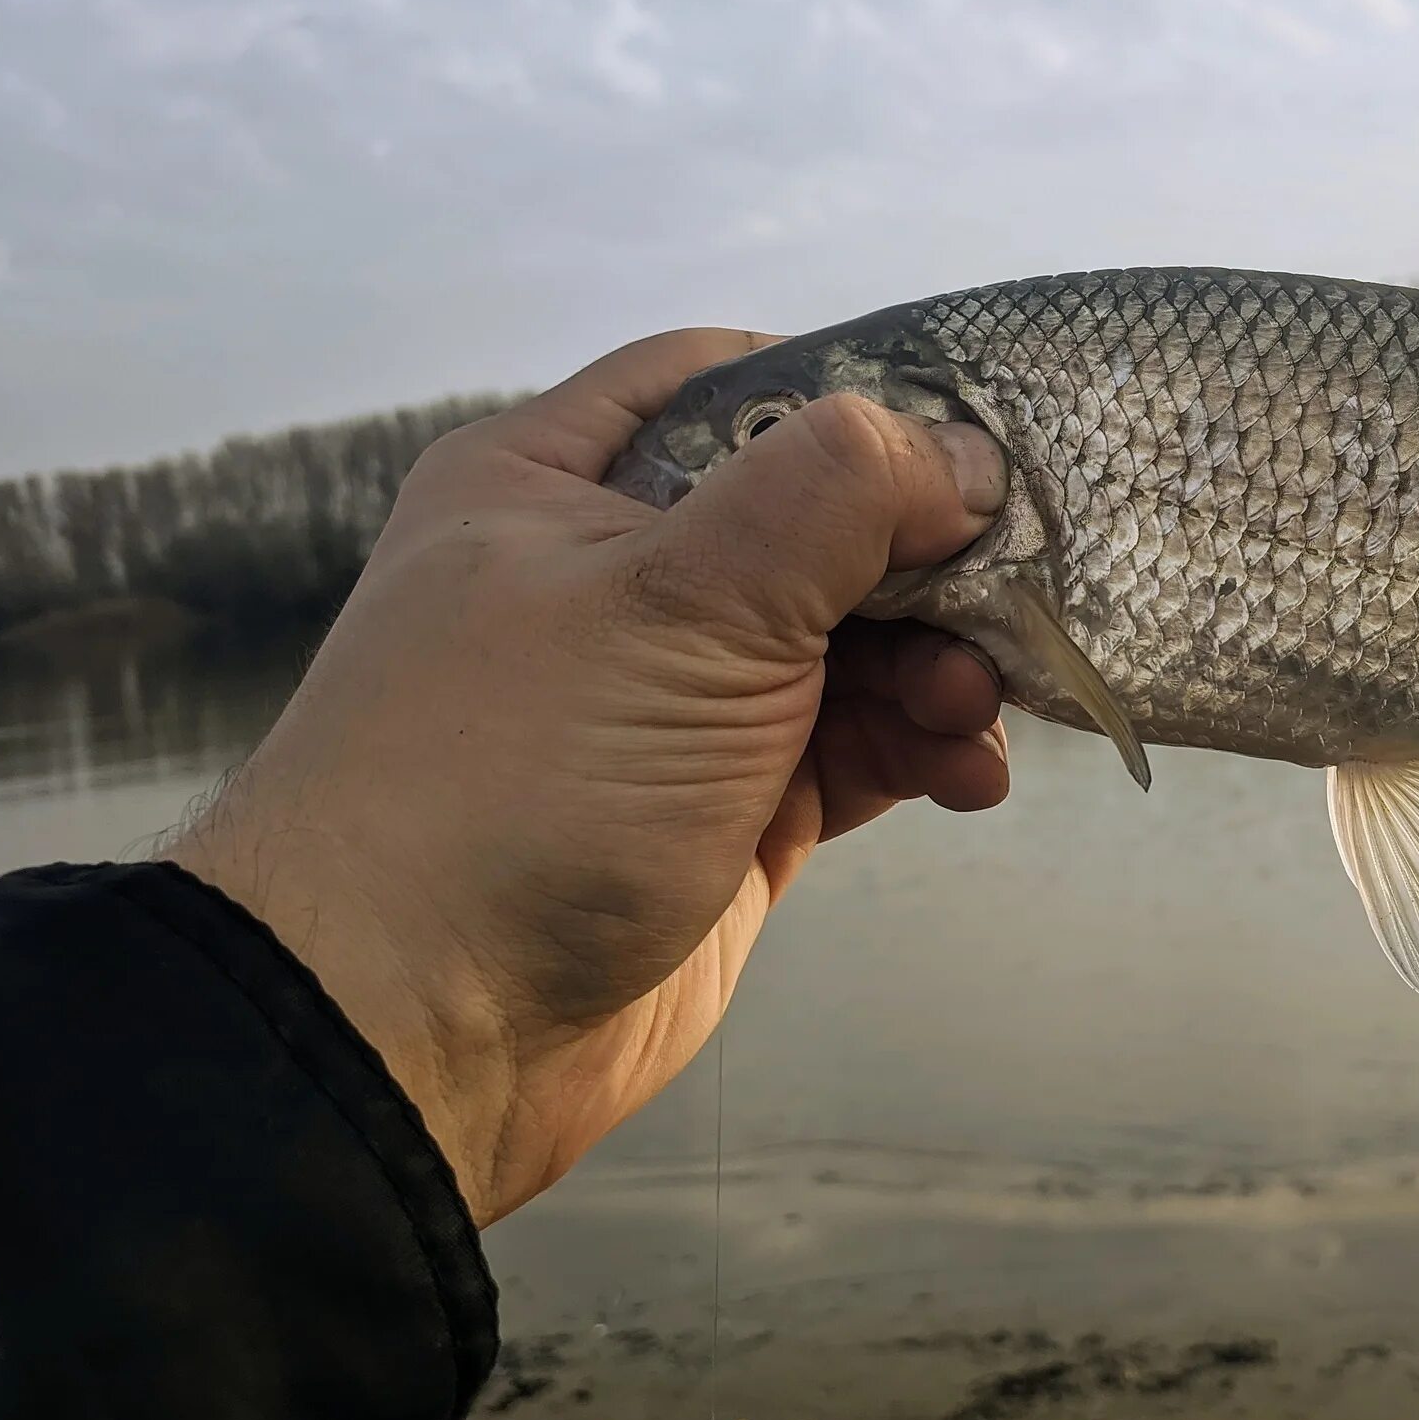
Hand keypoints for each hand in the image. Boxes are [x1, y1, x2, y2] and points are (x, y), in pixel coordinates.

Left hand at [166, 330, 1009, 1224]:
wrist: (409, 1040)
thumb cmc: (522, 777)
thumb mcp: (680, 600)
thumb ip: (835, 495)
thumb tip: (962, 455)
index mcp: (558, 480)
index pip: (727, 379)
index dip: (852, 394)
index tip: (969, 436)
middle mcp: (617, 575)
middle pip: (817, 520)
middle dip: (924, 559)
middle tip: (1009, 597)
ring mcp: (675, 701)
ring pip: (851, 641)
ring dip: (936, 665)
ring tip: (974, 712)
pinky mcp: (728, 810)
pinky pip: (855, 747)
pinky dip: (921, 748)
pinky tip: (970, 775)